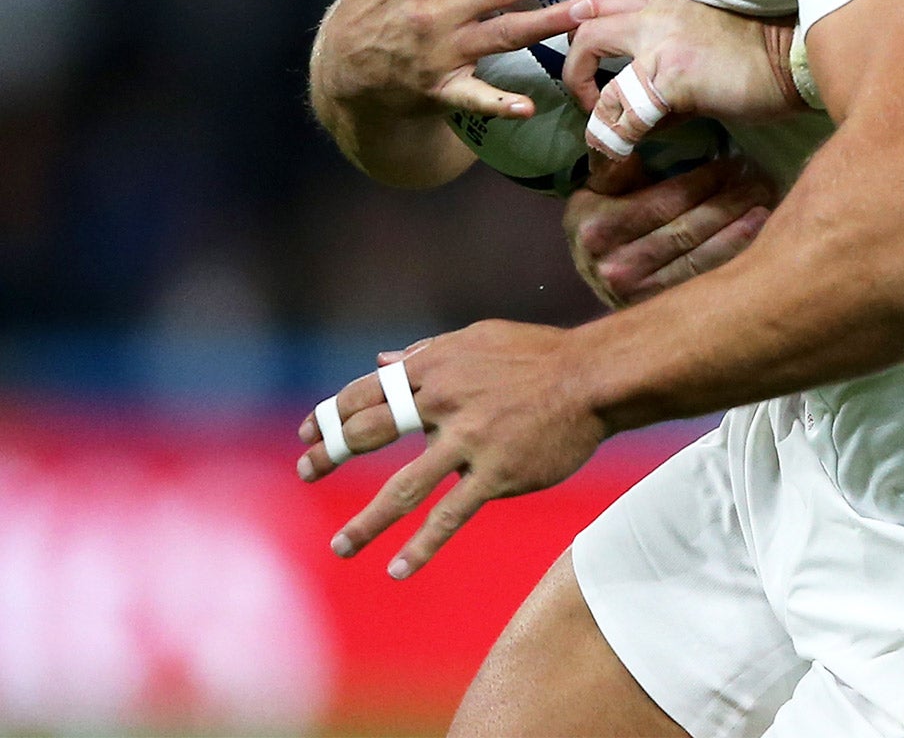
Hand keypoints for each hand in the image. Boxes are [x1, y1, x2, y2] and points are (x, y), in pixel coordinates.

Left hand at [296, 321, 606, 579]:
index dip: (330, 414)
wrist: (593, 377)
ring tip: (340, 546)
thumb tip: (381, 361)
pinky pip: (450, 515)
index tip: (308, 433)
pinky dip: (422, 545)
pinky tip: (398, 569)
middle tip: (305, 472)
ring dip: (367, 521)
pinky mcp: (497, 474)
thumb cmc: (537, 355)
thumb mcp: (479, 339)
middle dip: (330, 454)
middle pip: (370, 434)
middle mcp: (443, 402)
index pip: (365, 392)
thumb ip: (428, 352)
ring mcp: (469, 441)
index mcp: (435, 367)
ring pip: (404, 488)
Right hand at [314, 0, 604, 120]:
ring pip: (504, 33)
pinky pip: (474, 97)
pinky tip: (528, 106)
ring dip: (548, 21)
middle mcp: (436, 11)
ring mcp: (441, 51)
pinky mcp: (441, 89)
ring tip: (587, 8)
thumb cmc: (378, 3)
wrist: (342, 67)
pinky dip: (499, 104)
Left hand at [561, 0, 802, 134]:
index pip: (603, 2)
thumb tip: (637, 117)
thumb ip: (662, 71)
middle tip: (588, 101)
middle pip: (586, 29)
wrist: (792, 63)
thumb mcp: (700, 49)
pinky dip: (616, 137)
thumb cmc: (757, 62)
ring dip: (592, 109)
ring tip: (602, 133)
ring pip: (596, 67)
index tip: (583, 60)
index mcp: (665, 7)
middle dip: (573, 70)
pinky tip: (622, 151)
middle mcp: (656, 18)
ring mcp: (660, 44)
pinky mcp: (671, 78)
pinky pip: (626, 112)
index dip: (581, 27)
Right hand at [564, 151, 775, 307]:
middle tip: (761, 180)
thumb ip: (616, 168)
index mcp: (599, 228)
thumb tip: (638, 137)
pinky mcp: (656, 309)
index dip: (705, 181)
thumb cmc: (598, 218)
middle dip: (729, 202)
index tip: (735, 162)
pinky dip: (732, 254)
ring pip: (700, 257)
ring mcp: (636, 294)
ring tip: (766, 202)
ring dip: (739, 228)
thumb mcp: (595, 189)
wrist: (589, 271)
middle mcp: (616, 265)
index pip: (665, 201)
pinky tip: (756, 233)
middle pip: (686, 230)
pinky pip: (702, 278)